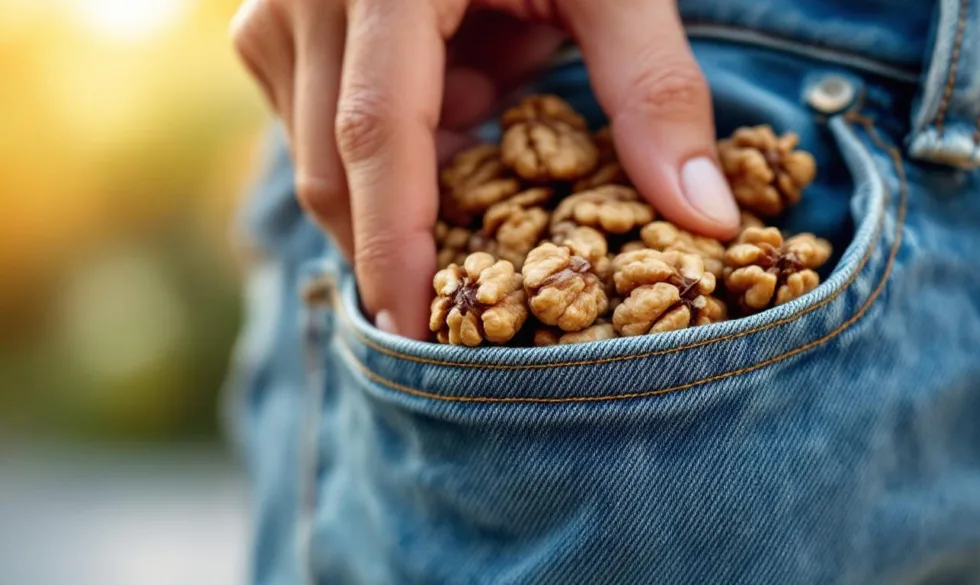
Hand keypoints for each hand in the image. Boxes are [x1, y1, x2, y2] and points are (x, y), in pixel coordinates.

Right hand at [231, 0, 739, 338]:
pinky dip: (396, 144)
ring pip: (324, 158)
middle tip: (490, 260)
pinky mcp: (274, 32)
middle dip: (406, 232)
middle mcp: (304, 0)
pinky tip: (459, 84)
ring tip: (492, 103)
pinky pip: (320, 129)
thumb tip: (705, 216)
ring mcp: (274, 14)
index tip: (418, 333)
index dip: (396, 247)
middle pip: (337, 169)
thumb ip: (654, 89)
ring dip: (412, 174)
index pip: (375, 137)